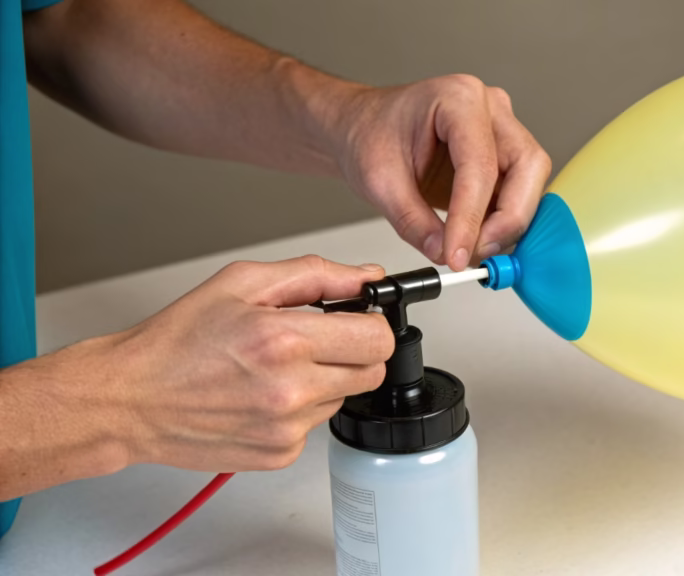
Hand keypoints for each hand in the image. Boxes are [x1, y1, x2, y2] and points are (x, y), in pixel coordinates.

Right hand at [100, 255, 392, 471]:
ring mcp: (287, 427)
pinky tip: (263, 394)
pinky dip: (300, 408)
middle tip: (318, 342)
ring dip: (325, 380)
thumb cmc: (176, 341)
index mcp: (284, 340)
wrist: (130, 399)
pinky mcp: (280, 453)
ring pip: (345, 397)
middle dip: (354, 352)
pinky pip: (317, 424)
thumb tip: (365, 275)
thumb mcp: (242, 283)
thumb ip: (315, 275)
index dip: (371, 323)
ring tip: (277, 367)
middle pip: (372, 372)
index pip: (377, 338)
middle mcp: (290, 389)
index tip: (356, 319)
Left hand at [329, 75, 551, 270]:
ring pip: (531, 183)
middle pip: (527, 167)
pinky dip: (503, 223)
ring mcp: (502, 130)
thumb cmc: (370, 134)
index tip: (457, 254)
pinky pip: (519, 194)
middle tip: (475, 253)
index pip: (480, 164)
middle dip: (507, 219)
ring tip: (470, 249)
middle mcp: (490, 108)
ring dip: (508, 224)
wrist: (364, 127)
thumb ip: (413, 221)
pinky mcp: (503, 157)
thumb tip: (444, 252)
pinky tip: (477, 240)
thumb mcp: (378, 181)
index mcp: (458, 98)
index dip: (471, 216)